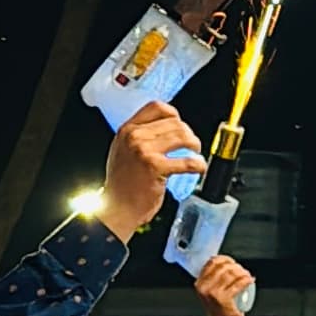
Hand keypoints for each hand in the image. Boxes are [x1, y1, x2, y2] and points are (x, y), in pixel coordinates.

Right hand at [98, 102, 203, 239]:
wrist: (116, 207)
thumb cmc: (122, 183)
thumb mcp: (123, 150)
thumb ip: (140, 136)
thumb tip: (167, 127)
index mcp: (127, 130)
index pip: (157, 107)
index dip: (174, 114)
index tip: (181, 124)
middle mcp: (134, 137)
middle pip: (175, 122)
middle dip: (189, 133)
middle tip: (192, 145)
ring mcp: (144, 151)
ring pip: (183, 136)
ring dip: (195, 145)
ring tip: (196, 153)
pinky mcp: (156, 167)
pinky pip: (187, 161)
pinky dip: (199, 164)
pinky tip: (199, 167)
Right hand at [194, 252, 255, 315]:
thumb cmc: (219, 306)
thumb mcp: (210, 290)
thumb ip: (211, 277)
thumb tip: (223, 261)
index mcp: (200, 283)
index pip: (212, 263)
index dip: (225, 259)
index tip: (232, 262)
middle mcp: (204, 288)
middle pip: (223, 268)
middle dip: (236, 266)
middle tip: (242, 271)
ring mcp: (214, 294)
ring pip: (231, 275)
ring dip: (242, 272)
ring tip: (246, 275)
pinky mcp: (224, 299)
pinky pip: (238, 285)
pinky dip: (246, 280)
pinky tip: (250, 279)